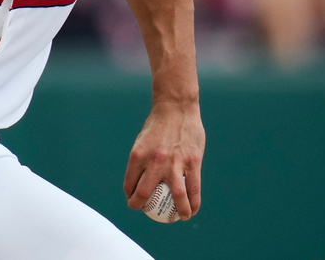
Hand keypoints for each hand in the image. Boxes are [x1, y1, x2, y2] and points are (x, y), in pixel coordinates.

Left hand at [123, 100, 204, 220]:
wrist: (176, 108)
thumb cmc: (158, 126)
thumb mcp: (142, 141)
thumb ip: (142, 160)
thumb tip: (140, 180)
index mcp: (138, 155)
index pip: (130, 182)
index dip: (130, 195)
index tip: (134, 200)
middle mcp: (154, 160)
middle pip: (145, 193)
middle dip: (142, 206)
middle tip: (147, 211)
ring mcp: (174, 162)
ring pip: (177, 196)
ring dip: (179, 211)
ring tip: (180, 217)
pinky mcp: (192, 161)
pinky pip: (194, 188)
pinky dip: (194, 202)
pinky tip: (194, 208)